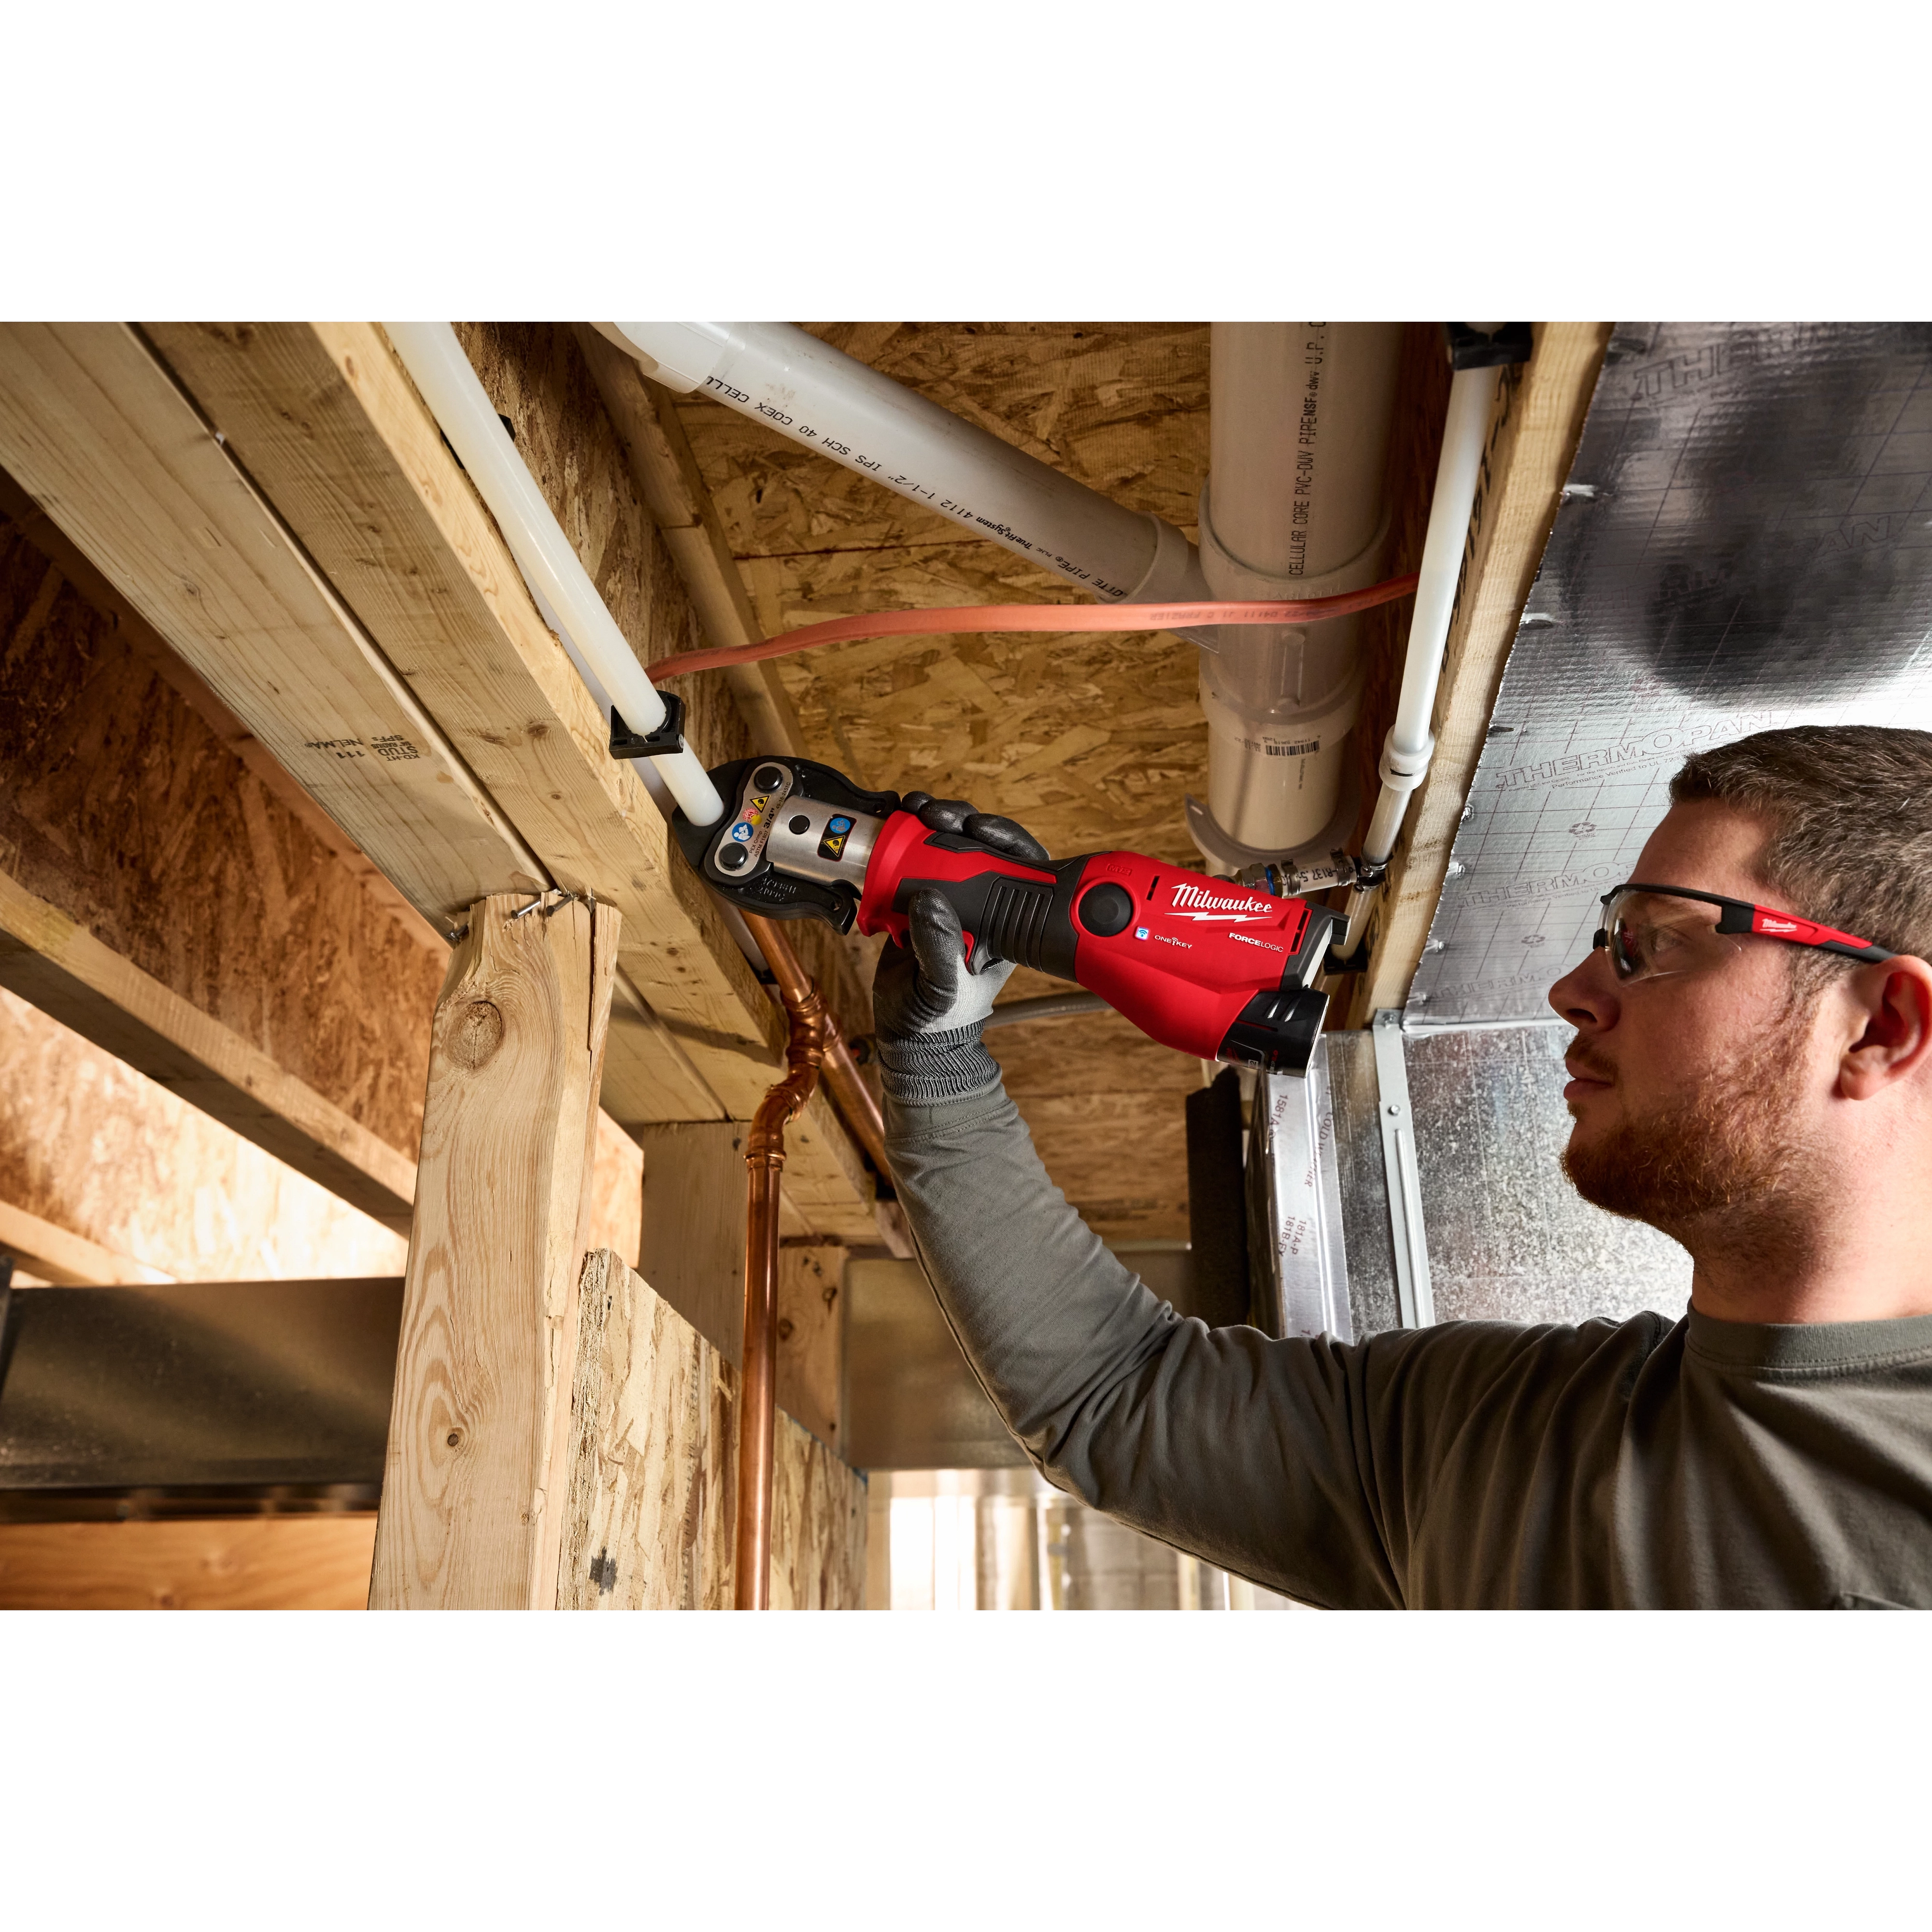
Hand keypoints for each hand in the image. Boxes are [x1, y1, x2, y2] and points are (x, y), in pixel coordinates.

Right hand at [871, 796, 1047, 1102]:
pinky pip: (919, 860)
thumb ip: (937, 950)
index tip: (979, 830)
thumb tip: (928, 901)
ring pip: (954, 847)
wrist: (909, 1035)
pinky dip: (908, 839)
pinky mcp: (922, 899)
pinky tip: (896, 823)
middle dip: (965, 822)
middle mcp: (986, 904)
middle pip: (987, 847)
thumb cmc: (938, 1019)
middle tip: (938, 814)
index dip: (1006, 839)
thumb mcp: (940, 989)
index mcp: (1007, 923)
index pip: (1023, 867)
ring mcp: (954, 899)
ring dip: (937, 823)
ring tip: (915, 809)